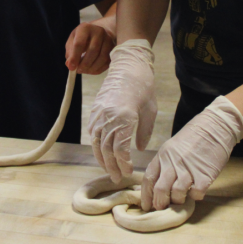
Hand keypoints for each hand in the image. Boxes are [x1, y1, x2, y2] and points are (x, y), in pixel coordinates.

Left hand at [65, 22, 115, 73]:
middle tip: (79, 70)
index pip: (80, 44)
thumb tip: (70, 65)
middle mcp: (99, 32)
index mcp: (85, 28)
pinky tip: (92, 70)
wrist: (98, 31)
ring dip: (92, 68)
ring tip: (84, 70)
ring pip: (102, 57)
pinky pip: (108, 62)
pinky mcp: (114, 48)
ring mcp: (109, 40)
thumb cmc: (82, 37)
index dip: (75, 57)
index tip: (71, 67)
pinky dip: (99, 69)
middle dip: (85, 64)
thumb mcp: (72, 40)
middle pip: (93, 50)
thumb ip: (70, 52)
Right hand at [88, 39, 156, 182]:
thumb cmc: (144, 87)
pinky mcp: (95, 110)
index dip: (123, 164)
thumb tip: (138, 149)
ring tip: (108, 170)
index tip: (128, 172)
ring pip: (96, 142)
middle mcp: (108, 117)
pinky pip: (92, 132)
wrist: (129, 65)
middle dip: (111, 166)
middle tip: (117, 178)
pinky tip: (101, 153)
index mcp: (124, 118)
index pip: (119, 149)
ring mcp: (99, 113)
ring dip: (101, 158)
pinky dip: (95, 145)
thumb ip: (144, 132)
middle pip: (106, 149)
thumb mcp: (150, 111)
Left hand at [141, 96, 242, 211]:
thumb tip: (156, 184)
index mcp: (163, 155)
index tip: (146, 206)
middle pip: (160, 189)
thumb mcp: (172, 147)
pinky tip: (195, 192)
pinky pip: (196, 193)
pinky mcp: (205, 174)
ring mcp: (189, 168)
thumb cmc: (193, 137)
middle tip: (162, 209)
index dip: (145, 195)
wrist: (215, 126)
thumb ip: (164, 163)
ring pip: (176, 193)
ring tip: (180, 200)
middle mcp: (173, 162)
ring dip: (177, 201)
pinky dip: (194, 197)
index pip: (149, 178)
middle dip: (159, 203)